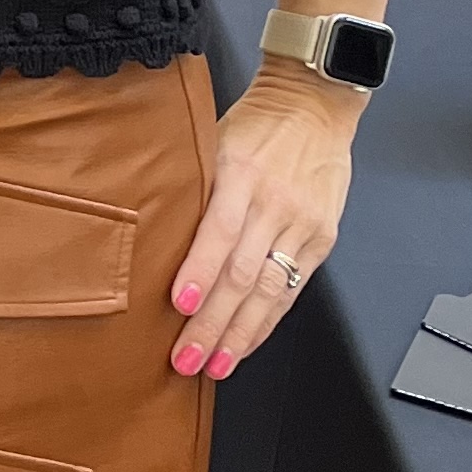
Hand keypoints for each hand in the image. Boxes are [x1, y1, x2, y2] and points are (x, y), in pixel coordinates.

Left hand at [168, 62, 361, 379]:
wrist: (315, 106)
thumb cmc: (255, 126)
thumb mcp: (213, 143)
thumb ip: (193, 190)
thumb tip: (149, 238)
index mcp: (241, 173)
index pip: (220, 230)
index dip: (199, 270)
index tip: (179, 304)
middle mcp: (274, 202)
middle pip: (242, 273)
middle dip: (212, 322)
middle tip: (185, 358)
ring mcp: (302, 223)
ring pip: (269, 290)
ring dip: (239, 334)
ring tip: (215, 365)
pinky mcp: (322, 239)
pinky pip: (292, 289)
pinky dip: (267, 321)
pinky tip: (246, 343)